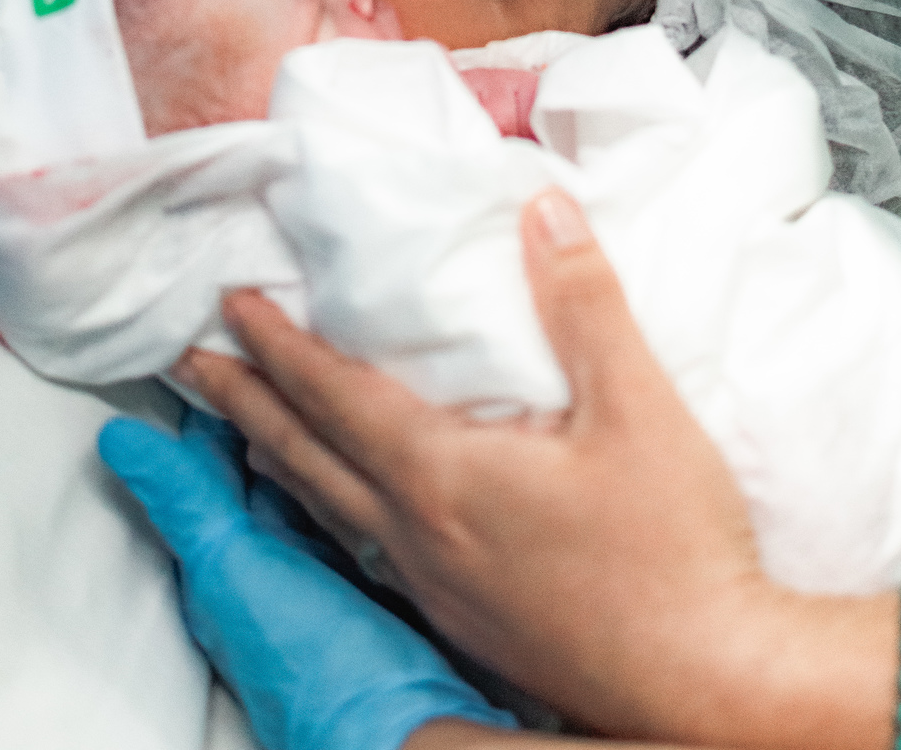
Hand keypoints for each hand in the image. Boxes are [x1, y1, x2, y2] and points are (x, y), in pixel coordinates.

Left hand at [175, 191, 775, 745]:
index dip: (277, 344)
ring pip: (329, 511)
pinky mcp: (467, 620)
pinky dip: (329, 509)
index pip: (334, 396)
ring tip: (245, 430)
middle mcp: (421, 536)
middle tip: (189, 365)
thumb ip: (584, 302)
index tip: (230, 303)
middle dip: (242, 401)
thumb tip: (544, 210)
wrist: (710, 689)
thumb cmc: (675, 552)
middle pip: (304, 455)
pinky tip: (346, 511)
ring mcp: (438, 587)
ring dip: (277, 455)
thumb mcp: (639, 408)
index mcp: (446, 477)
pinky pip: (368, 550)